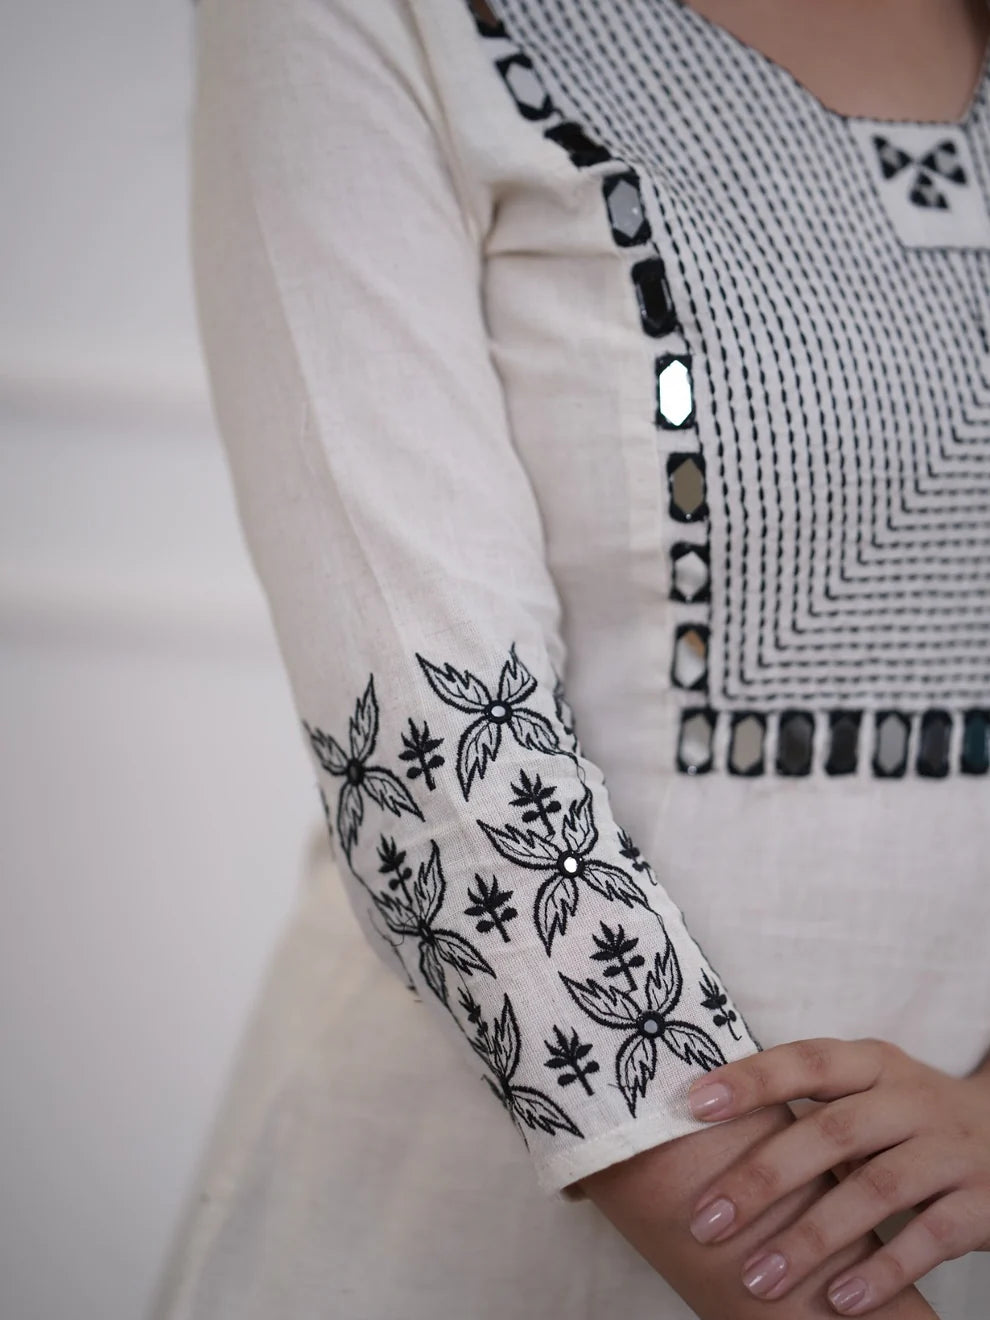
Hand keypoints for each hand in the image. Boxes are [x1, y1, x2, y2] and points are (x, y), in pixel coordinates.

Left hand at [682, 1037, 989, 1312]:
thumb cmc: (907, 1117)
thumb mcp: (868, 1091)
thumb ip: (806, 1105)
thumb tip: (699, 1119)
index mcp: (873, 1064)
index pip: (805, 1061)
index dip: (751, 1080)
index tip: (693, 1106)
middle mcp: (910, 1099)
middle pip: (830, 1133)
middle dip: (762, 1180)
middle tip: (706, 1222)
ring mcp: (948, 1150)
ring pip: (874, 1191)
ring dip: (810, 1239)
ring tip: (758, 1278)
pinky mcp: (981, 1202)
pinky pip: (929, 1238)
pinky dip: (882, 1271)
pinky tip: (839, 1300)